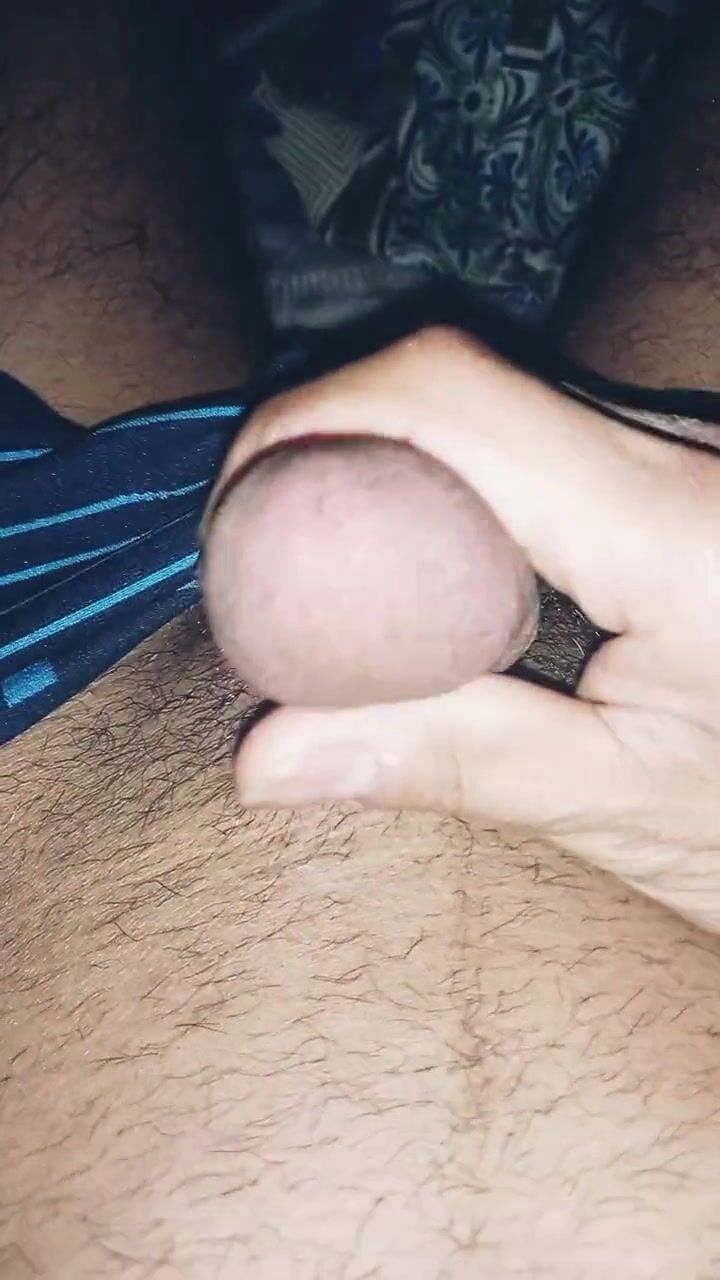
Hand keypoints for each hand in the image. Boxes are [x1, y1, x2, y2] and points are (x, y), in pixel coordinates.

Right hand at [212, 327, 719, 929]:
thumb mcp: (628, 808)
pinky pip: (535, 435)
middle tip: (267, 556)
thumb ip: (453, 762)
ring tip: (330, 570)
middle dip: (332, 443)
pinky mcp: (684, 468)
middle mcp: (684, 452)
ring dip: (387, 463)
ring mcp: (688, 449)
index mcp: (673, 529)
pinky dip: (447, 484)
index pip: (452, 398)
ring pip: (494, 397)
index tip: (238, 510)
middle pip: (461, 381)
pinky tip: (427, 571)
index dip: (312, 421)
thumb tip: (266, 758)